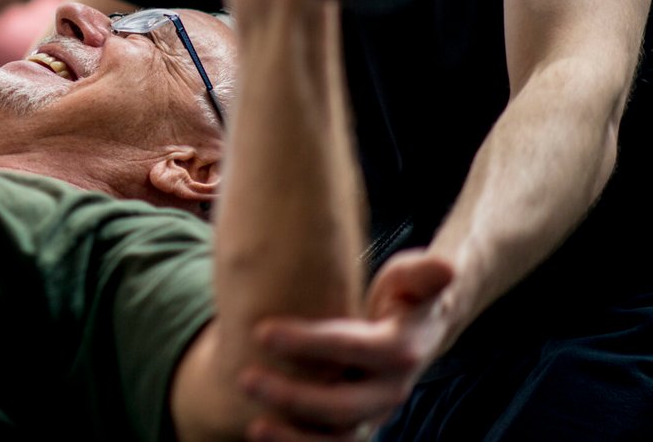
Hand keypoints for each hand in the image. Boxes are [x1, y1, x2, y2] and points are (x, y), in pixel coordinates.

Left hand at [239, 251, 454, 440]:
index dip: (310, 342)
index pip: (356, 348)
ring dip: (296, 438)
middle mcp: (390, 390)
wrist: (416, 333)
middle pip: (344, 405)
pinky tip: (262, 436)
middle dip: (294, 396)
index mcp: (402, 349)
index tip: (262, 330)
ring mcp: (375, 413)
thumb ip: (422, 274)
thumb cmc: (404, 298)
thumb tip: (446, 268)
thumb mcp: (412, 279)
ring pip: (340, 439)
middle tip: (245, 378)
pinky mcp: (358, 426)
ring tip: (253, 426)